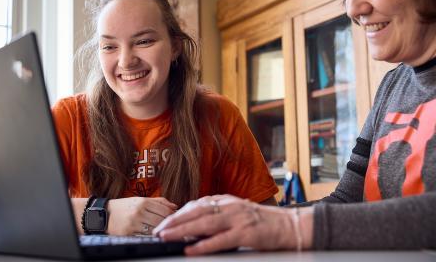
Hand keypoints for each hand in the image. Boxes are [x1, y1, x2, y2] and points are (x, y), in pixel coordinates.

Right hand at [107, 197, 176, 234]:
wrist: (105, 213)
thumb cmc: (125, 206)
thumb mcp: (141, 199)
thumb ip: (158, 201)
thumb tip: (174, 206)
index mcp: (143, 201)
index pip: (164, 209)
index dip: (172, 215)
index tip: (175, 218)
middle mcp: (139, 211)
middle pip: (161, 220)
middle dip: (167, 224)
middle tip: (172, 227)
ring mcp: (133, 222)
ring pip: (154, 229)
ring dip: (160, 231)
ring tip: (164, 232)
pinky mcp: (128, 233)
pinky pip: (144, 236)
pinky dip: (150, 236)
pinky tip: (153, 235)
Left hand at [154, 194, 312, 254]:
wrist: (290, 225)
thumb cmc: (262, 222)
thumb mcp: (237, 212)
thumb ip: (218, 214)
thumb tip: (194, 223)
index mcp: (226, 200)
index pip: (196, 204)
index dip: (178, 213)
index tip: (164, 222)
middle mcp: (230, 206)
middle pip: (196, 212)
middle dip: (174, 221)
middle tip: (158, 230)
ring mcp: (238, 218)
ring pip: (204, 223)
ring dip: (182, 230)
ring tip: (166, 236)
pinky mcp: (246, 233)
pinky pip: (221, 239)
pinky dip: (204, 244)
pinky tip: (191, 249)